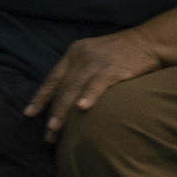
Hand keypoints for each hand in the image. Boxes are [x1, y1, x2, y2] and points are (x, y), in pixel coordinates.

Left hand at [22, 29, 164, 140]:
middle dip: (53, 113)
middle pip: (61, 88)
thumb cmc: (121, 54)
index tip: (29, 114)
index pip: (52, 78)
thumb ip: (80, 73)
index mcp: (73, 53)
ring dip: (63, 111)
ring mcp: (96, 62)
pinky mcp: (112, 68)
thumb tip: (68, 100)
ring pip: (73, 89)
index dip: (40, 97)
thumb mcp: (94, 57)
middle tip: (48, 135)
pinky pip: (97, 84)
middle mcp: (80, 56)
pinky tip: (82, 109)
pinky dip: (88, 96)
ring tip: (56, 130)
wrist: (147, 41)